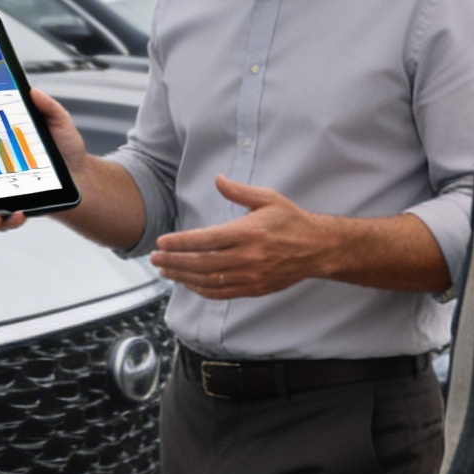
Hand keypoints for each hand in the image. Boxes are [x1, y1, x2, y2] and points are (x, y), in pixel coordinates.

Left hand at [150, 176, 333, 298]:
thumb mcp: (268, 199)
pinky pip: (222, 293)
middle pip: (201, 263)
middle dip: (174, 262)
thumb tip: (217, 179)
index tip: (161, 242)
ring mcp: (251, 276)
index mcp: (248, 232)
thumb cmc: (291, 221)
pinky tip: (188, 283)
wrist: (317, 248)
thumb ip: (239, 191)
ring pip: (208, 281)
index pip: (206, 240)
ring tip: (165, 271)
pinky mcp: (255, 289)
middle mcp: (247, 257)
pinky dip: (201, 290)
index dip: (180, 243)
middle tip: (155, 258)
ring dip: (183, 277)